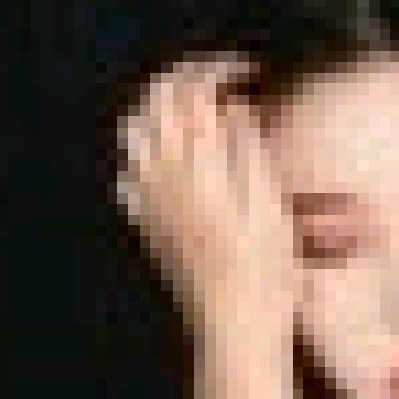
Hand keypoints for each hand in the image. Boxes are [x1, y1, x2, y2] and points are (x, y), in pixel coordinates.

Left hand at [115, 53, 300, 345]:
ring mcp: (149, 202)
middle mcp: (164, 179)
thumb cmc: (264, 274)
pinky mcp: (147, 224)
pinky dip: (145, 147)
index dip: (218, 70)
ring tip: (194, 106)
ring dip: (160, 105)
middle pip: (155, 102)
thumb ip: (247, 151)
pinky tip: (169, 155)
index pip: (192, 93)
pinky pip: (128, 171)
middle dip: (186, 77)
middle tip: (220, 77)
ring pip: (134, 131)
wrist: (233, 328)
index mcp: (198, 170)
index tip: (249, 71)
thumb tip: (232, 107)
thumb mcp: (270, 207)